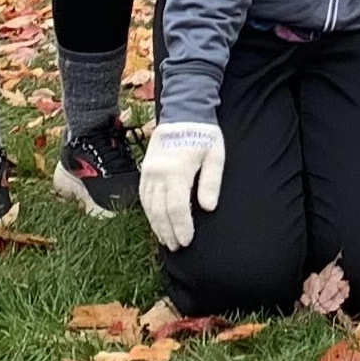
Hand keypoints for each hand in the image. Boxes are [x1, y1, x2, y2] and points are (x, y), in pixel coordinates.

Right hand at [139, 120, 225, 251]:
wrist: (183, 112)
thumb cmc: (204, 135)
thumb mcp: (215, 155)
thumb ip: (211, 182)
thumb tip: (208, 208)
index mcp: (177, 170)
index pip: (176, 207)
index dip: (181, 226)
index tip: (187, 241)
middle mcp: (158, 173)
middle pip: (159, 210)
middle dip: (168, 231)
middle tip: (176, 248)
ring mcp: (148, 171)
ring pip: (149, 206)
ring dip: (157, 225)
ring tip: (166, 240)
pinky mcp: (145, 170)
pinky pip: (143, 197)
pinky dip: (149, 212)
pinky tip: (156, 223)